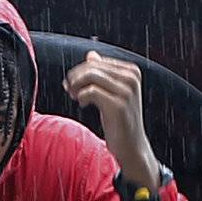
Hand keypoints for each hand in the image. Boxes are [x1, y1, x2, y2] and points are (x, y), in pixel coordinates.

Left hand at [62, 49, 163, 193]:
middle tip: (70, 91)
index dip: (79, 71)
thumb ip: (103, 73)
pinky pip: (91, 91)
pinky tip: (82, 104)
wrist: (131, 145)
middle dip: (76, 78)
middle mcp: (131, 78)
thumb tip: (91, 55)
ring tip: (75, 97)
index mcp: (132, 71)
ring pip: (90, 76)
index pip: (97, 62)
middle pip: (92, 67)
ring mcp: (127, 91)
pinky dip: (81, 96)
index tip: (72, 85)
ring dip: (76, 86)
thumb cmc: (119, 119)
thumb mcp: (111, 92)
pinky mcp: (118, 105)